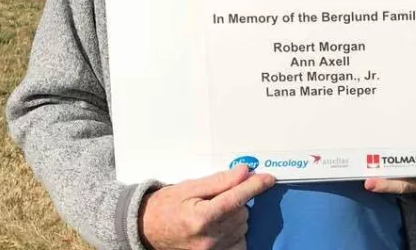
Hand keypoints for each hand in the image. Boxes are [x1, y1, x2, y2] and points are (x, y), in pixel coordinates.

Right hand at [138, 164, 274, 249]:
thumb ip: (220, 180)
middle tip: (223, 194)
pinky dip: (237, 233)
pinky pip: (239, 245)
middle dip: (240, 199)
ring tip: (219, 211)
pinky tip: (225, 226)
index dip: (255, 186)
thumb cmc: (168, 205)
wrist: (148, 229)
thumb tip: (245, 172)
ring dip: (238, 216)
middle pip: (242, 213)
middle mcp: (207, 239)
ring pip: (242, 228)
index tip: (268, 178)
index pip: (236, 199)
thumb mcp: (191, 186)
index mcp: (201, 218)